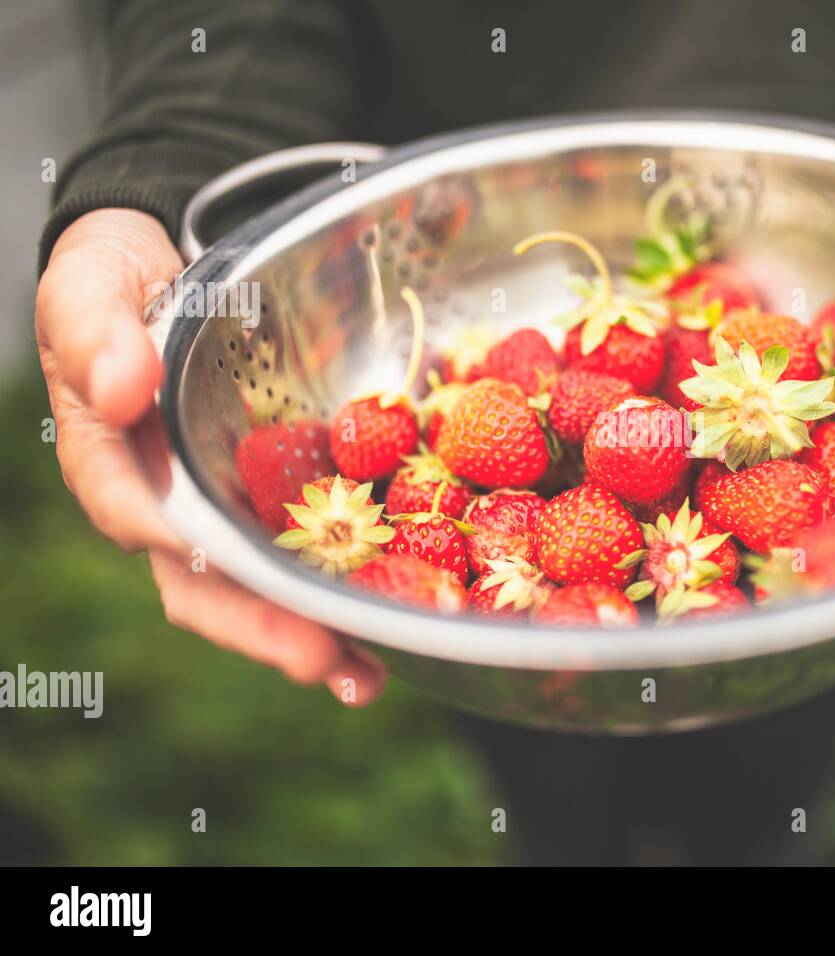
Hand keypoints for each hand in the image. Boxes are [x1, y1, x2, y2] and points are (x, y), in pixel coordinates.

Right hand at [36, 208, 384, 704]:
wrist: (163, 275)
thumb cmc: (113, 284)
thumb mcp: (88, 290)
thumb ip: (96, 334)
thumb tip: (123, 385)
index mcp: (113, 467)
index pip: (145, 521)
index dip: (194, 556)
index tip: (245, 583)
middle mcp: (170, 508)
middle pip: (210, 588)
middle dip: (269, 630)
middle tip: (329, 663)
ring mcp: (225, 512)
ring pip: (264, 588)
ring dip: (317, 634)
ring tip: (370, 676)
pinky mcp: (274, 498)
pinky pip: (311, 547)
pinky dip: (349, 583)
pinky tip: (400, 609)